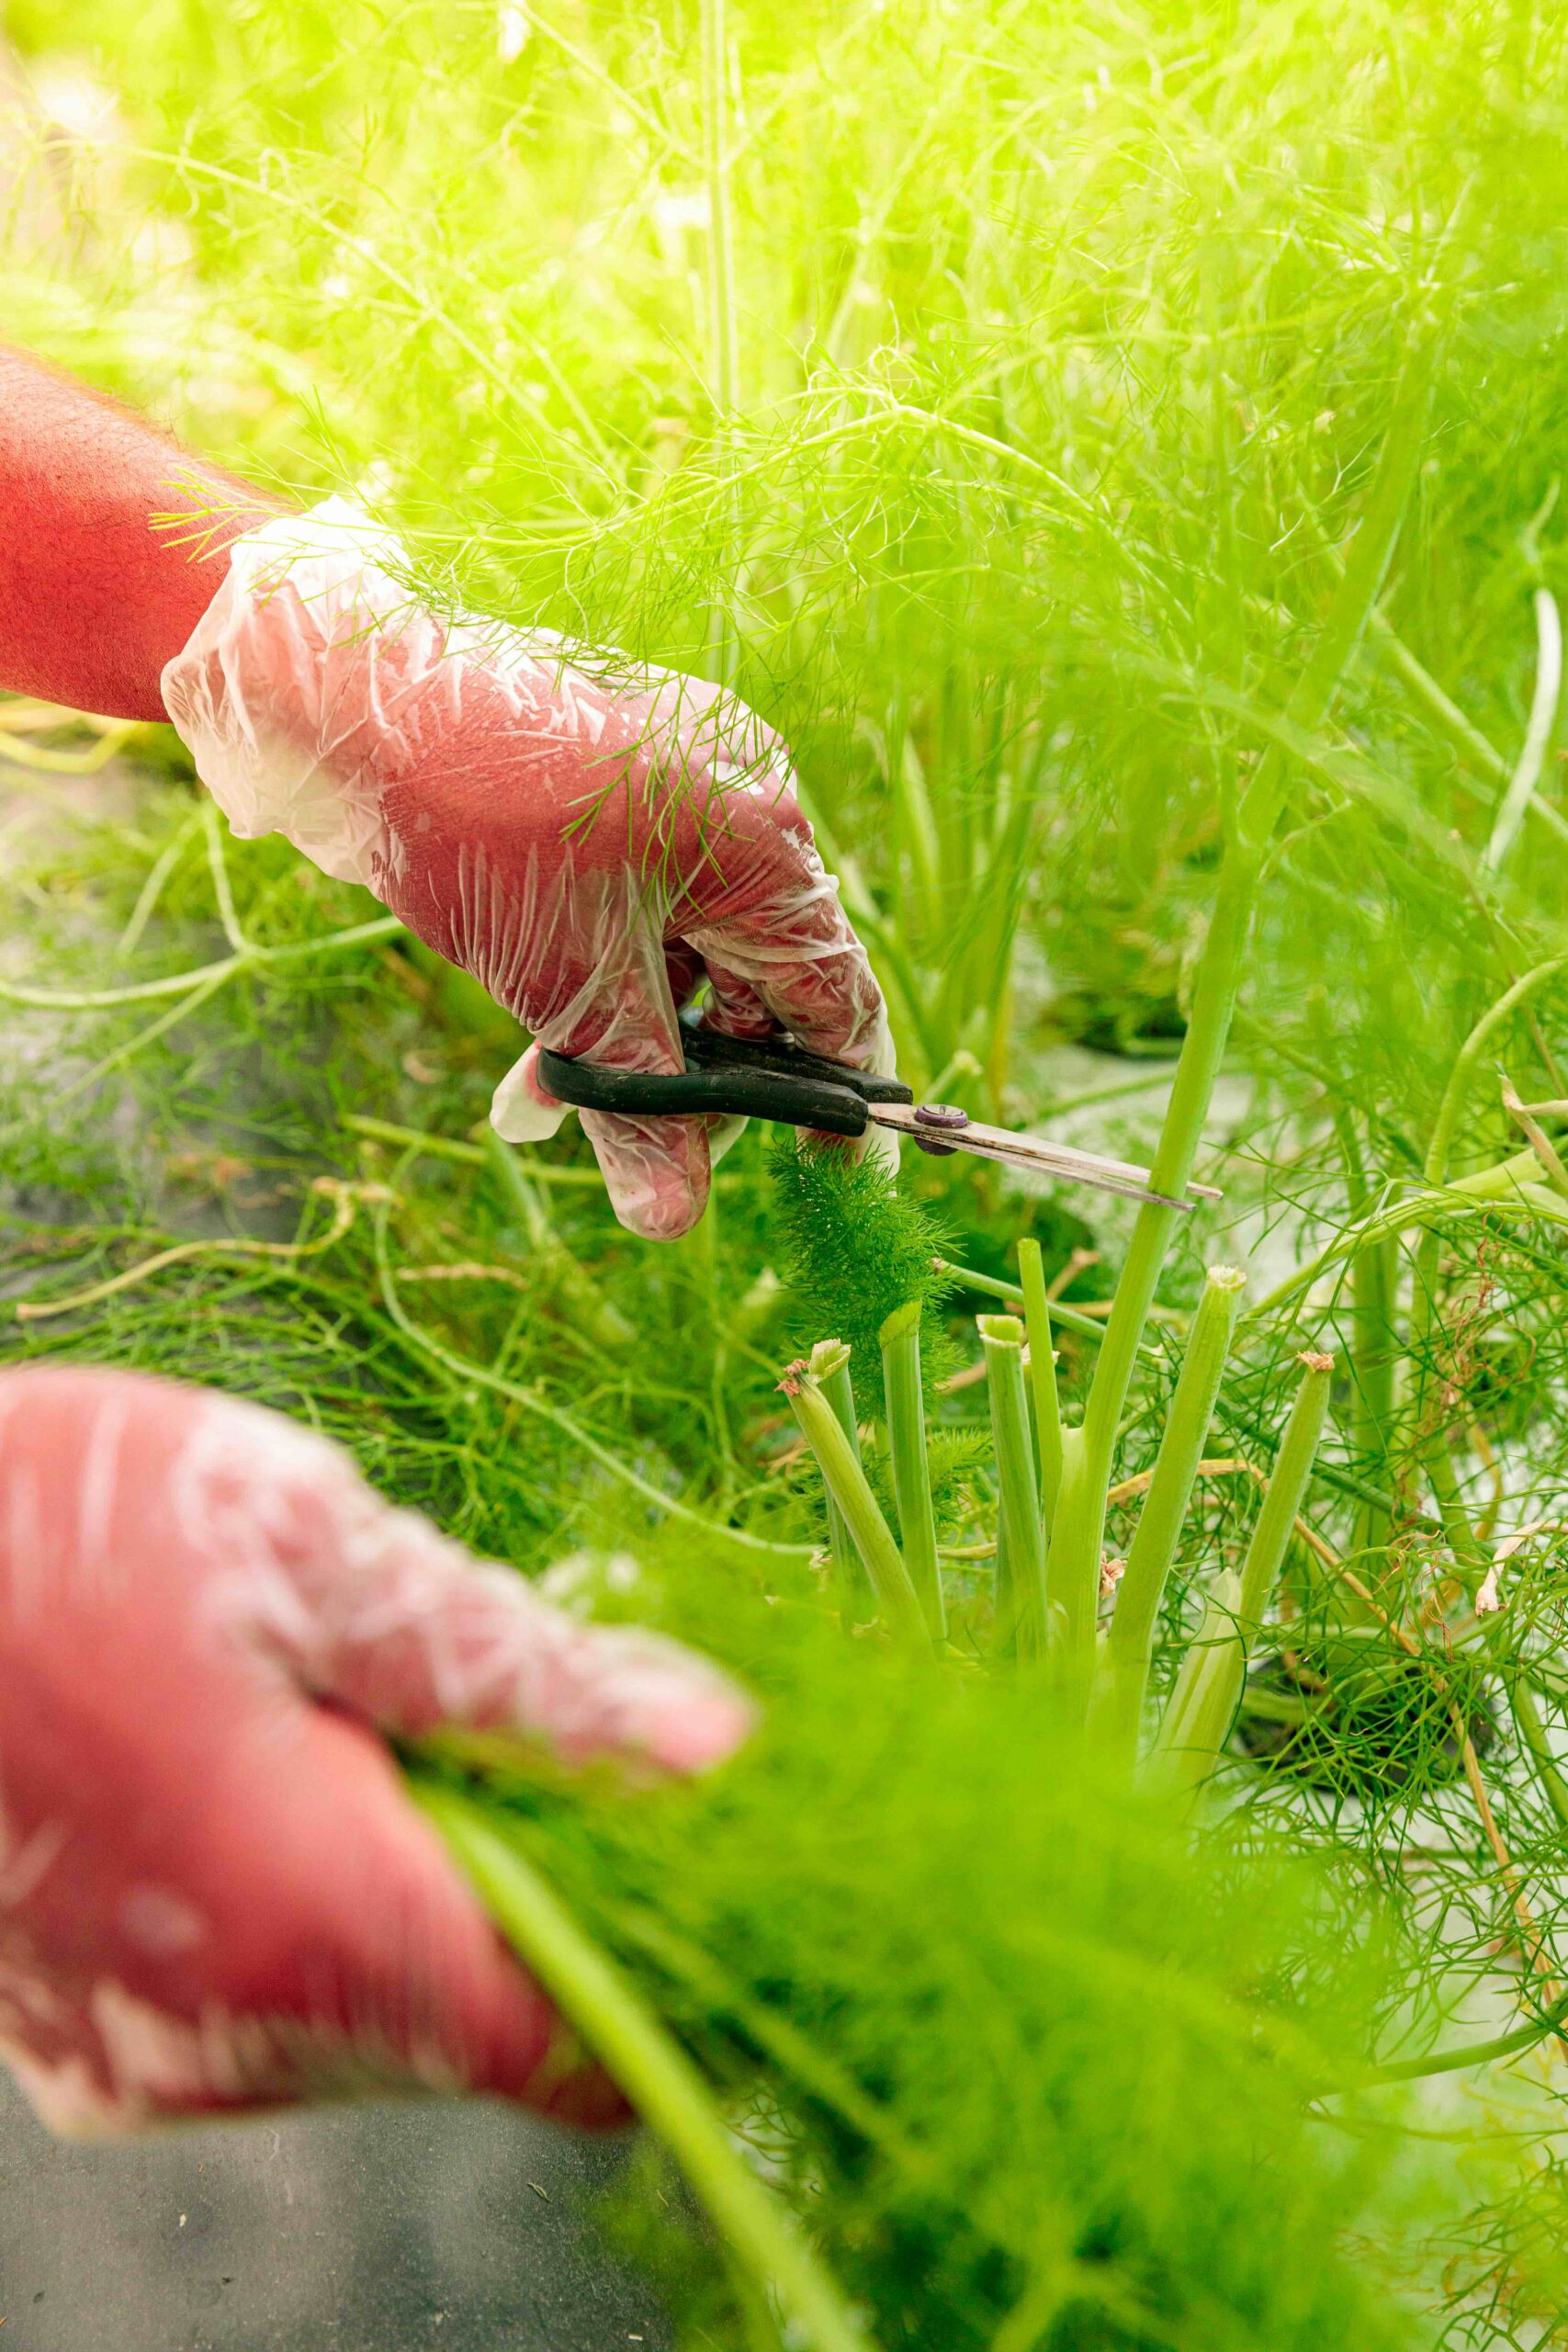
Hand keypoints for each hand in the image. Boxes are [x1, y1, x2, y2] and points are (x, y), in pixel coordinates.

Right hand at [0, 1365, 749, 2135]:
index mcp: (314, 1922)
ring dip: (423, 1863)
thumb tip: (707, 1753)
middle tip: (485, 1685)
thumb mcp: (321, 1550)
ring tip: (346, 1695)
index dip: (664, 1939)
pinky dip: (322, 1889)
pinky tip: (267, 1753)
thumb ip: (523, 1674)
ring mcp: (151, 2051)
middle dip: (536, 1860)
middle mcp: (232, 2037)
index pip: (576, 2044)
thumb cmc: (54, 1531)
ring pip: (383, 2003)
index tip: (686, 1817)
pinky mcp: (96, 2034)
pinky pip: (278, 1996)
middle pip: (485, 2017)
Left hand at [161, 499, 892, 1239]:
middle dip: (695, 1073)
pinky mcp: (624, 770)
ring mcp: (686, 775)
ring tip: (542, 1101)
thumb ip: (638, 1111)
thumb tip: (671, 1223)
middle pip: (759, 975)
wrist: (349, 700)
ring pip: (690, 942)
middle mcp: (747, 798)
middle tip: (635, 1150)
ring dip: (634, 1028)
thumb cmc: (476, 831)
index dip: (831, 1097)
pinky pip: (646, 894)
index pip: (833, 994)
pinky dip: (607, 965)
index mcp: (767, 842)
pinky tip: (541, 1031)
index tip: (828, 1174)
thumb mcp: (566, 992)